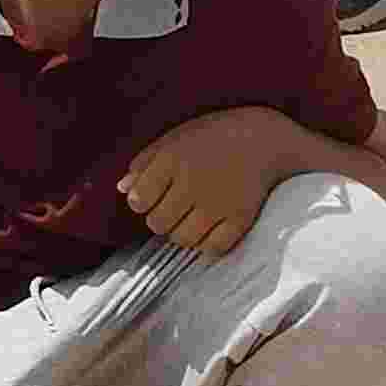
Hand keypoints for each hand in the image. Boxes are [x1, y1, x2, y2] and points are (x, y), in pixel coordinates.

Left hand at [119, 107, 286, 258]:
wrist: (261, 139)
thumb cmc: (212, 137)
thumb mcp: (173, 139)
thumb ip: (144, 162)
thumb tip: (123, 189)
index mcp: (171, 160)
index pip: (138, 200)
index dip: (140, 203)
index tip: (148, 200)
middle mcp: (192, 184)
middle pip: (158, 224)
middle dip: (159, 219)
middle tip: (170, 210)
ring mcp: (217, 203)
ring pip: (183, 239)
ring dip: (180, 234)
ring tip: (187, 221)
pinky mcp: (240, 218)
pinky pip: (214, 248)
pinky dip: (206, 245)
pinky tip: (206, 231)